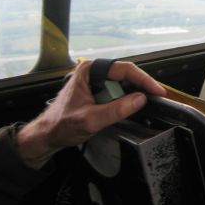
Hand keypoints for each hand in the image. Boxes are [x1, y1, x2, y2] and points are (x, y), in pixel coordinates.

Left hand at [15, 60, 165, 168]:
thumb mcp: (91, 120)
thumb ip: (116, 109)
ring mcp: (96, 80)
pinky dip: (126, 100)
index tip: (156, 90)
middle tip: (154, 98)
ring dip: (132, 95)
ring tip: (141, 105)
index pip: (124, 69)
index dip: (144, 79)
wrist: (47, 135)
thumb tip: (140, 99)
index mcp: (89, 70)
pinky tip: (129, 107)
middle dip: (140, 87)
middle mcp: (93, 71)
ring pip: (124, 83)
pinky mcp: (98, 90)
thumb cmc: (60, 125)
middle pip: (126, 75)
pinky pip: (118, 91)